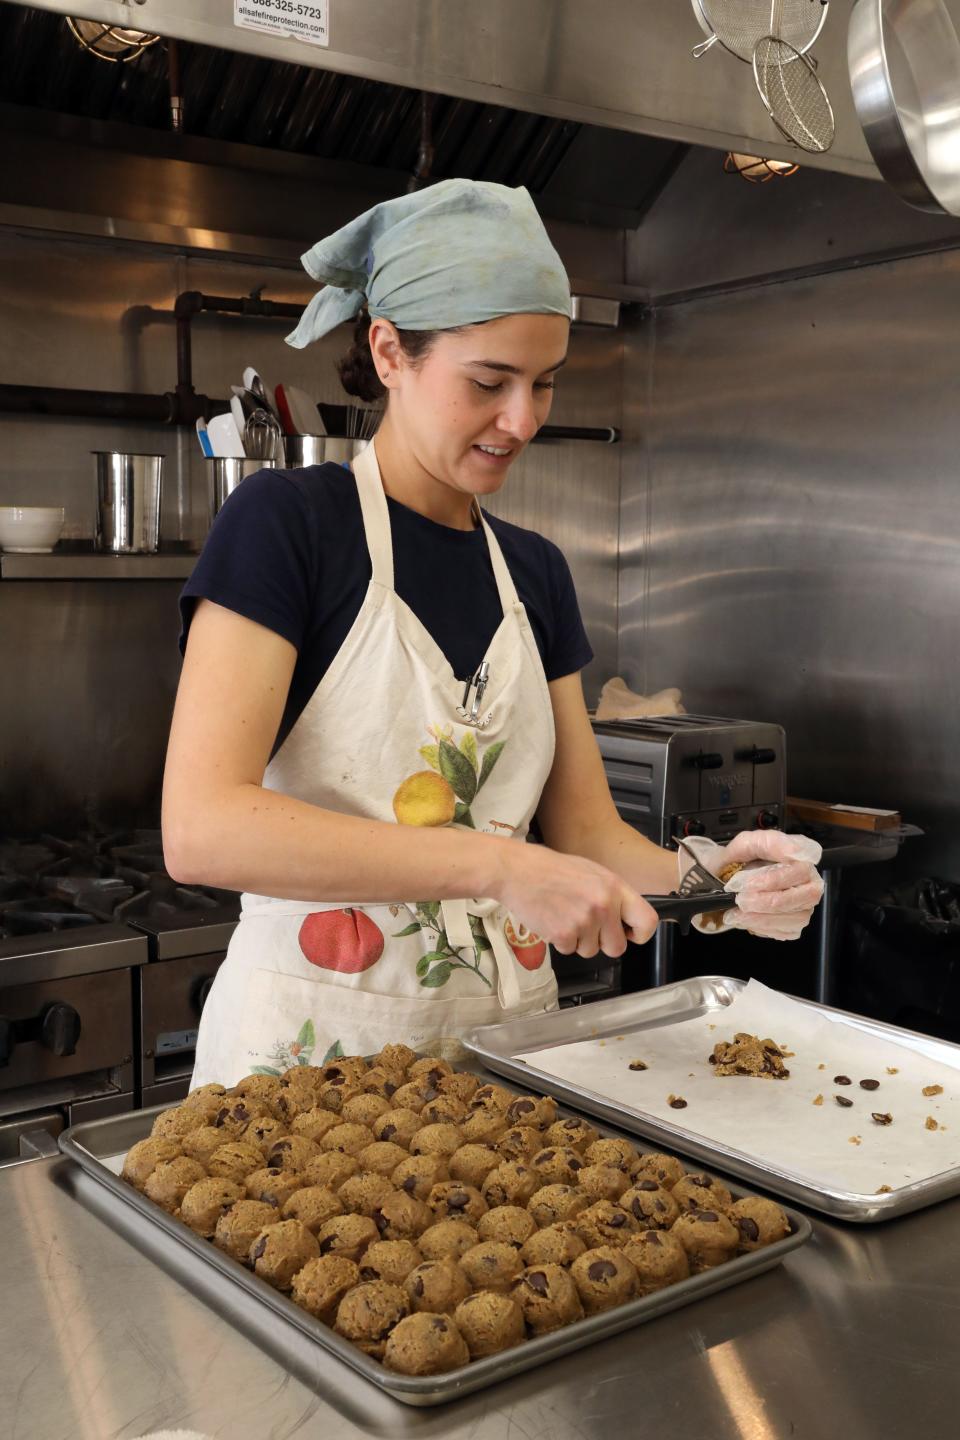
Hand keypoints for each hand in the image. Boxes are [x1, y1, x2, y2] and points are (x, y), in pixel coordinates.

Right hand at [493, 843, 658, 958]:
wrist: (517, 871)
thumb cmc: (552, 869)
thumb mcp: (592, 872)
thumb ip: (612, 895)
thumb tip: (627, 918)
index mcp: (614, 887)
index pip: (647, 921)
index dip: (640, 934)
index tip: (630, 934)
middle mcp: (603, 905)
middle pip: (618, 947)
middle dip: (603, 943)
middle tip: (588, 928)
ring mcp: (583, 921)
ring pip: (591, 951)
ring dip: (578, 941)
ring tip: (565, 916)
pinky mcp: (563, 934)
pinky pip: (569, 950)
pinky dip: (561, 941)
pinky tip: (553, 919)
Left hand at [680, 830, 823, 940]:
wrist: (725, 879)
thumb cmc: (740, 860)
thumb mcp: (745, 844)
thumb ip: (767, 843)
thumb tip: (792, 850)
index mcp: (802, 857)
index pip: (803, 868)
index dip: (777, 877)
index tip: (748, 883)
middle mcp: (810, 880)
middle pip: (805, 895)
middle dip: (768, 901)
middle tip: (740, 900)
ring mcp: (805, 904)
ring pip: (796, 917)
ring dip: (762, 917)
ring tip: (737, 913)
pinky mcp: (796, 923)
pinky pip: (786, 931)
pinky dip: (762, 927)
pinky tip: (746, 918)